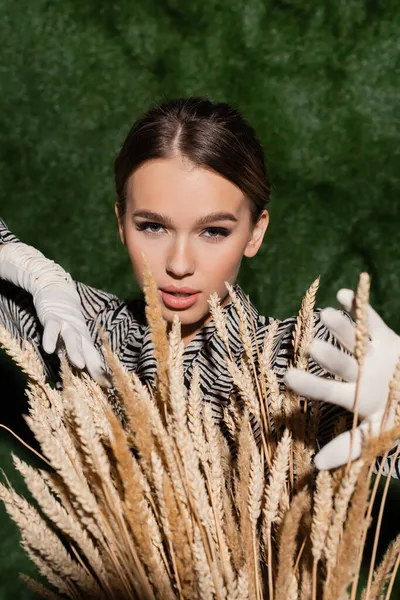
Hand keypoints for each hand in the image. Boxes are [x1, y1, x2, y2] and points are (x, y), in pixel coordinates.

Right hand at [0, 242, 109, 387]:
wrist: (56, 289)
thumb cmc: (65, 318)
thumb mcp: (71, 336)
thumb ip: (76, 351)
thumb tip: (82, 373)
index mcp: (84, 340)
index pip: (96, 359)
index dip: (102, 373)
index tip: (112, 388)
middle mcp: (79, 333)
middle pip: (89, 351)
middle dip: (96, 366)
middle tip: (103, 382)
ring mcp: (66, 324)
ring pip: (73, 338)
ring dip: (76, 351)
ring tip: (80, 365)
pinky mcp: (52, 316)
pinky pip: (51, 328)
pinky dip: (50, 338)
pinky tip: (48, 349)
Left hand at [284, 288, 399, 469]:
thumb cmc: (398, 417)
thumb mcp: (379, 433)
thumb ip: (351, 447)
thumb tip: (317, 465)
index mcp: (355, 397)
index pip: (329, 392)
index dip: (311, 386)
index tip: (288, 377)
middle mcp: (359, 373)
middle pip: (341, 363)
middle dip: (328, 357)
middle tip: (310, 348)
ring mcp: (371, 354)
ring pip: (353, 339)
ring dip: (340, 327)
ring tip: (325, 315)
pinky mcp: (386, 338)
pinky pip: (372, 321)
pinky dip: (359, 307)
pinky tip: (344, 294)